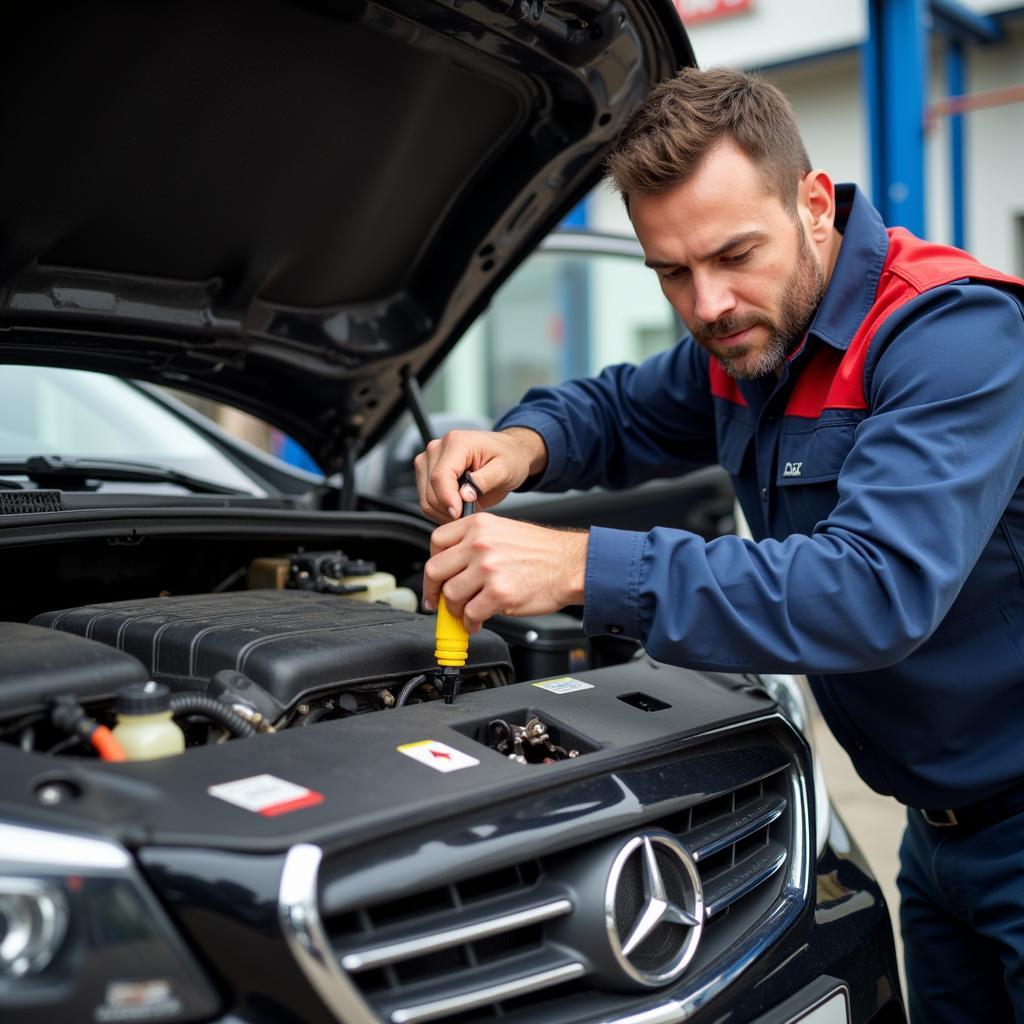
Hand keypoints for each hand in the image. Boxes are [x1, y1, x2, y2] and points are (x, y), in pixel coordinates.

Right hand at [414, 428, 546, 522]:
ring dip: (444, 512)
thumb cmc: (508, 457)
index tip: (459, 514)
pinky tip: (459, 506)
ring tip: (467, 509)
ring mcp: (429, 460)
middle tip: (471, 513)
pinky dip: (441, 510)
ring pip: (425, 499)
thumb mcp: (504, 470)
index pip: (440, 476)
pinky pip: (426, 500)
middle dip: (448, 509)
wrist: (508, 453)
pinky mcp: (427, 472)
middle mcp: (437, 448)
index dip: (447, 499)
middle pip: (430, 490)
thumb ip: (483, 482)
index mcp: (456, 443)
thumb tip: (464, 496)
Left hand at [423, 513, 587, 632]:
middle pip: (435, 570)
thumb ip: (474, 542)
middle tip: (437, 602)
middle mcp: (480, 544)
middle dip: (433, 591)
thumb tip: (451, 566)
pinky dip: (470, 623)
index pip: (436, 541)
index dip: (433, 563)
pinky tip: (476, 622)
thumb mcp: (503, 530)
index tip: (434, 577)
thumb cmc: (542, 551)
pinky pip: (470, 614)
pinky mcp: (499, 594)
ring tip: (465, 613)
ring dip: (454, 610)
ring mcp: (488, 569)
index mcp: (478, 526)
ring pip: (450, 595)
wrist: (571, 565)